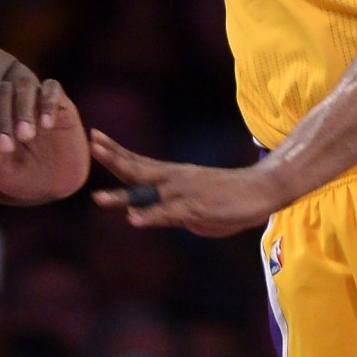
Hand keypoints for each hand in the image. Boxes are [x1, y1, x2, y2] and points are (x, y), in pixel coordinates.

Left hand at [0, 71, 89, 202]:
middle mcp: (11, 101)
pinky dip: (48, 103)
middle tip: (8, 147)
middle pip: (1, 91)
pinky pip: (53, 88)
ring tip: (26, 136)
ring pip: (25, 85)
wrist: (53, 188)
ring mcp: (36, 99)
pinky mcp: (61, 103)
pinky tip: (46, 126)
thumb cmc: (18, 175)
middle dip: (1, 119)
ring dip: (22, 109)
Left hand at [91, 131, 286, 236]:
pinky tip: (134, 219)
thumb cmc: (230, 199)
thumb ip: (167, 211)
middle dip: (113, 158)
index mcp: (174, 175)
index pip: (139, 162)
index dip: (116, 152)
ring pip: (149, 192)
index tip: (95, 137)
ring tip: (97, 198)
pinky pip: (170, 213)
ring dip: (122, 195)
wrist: (263, 190)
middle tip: (92, 142)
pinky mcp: (197, 207)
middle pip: (138, 168)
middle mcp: (176, 179)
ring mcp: (186, 192)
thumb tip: (145, 217)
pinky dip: (151, 216)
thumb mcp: (192, 206)